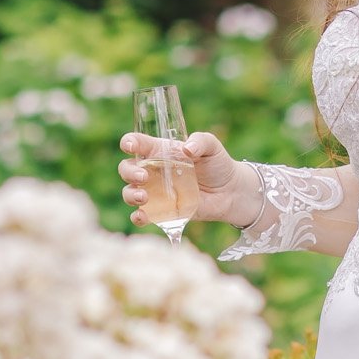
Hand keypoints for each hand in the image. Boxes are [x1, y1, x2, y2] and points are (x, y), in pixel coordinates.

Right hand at [116, 130, 250, 228]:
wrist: (231, 192)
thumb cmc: (218, 164)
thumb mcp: (212, 147)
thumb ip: (201, 141)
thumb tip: (187, 148)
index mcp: (160, 151)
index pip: (138, 144)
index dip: (129, 142)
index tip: (129, 145)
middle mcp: (153, 171)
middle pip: (127, 168)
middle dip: (129, 172)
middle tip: (144, 176)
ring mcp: (155, 192)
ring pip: (130, 192)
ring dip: (131, 194)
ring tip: (144, 197)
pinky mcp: (162, 211)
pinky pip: (142, 215)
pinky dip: (138, 217)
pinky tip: (142, 216)